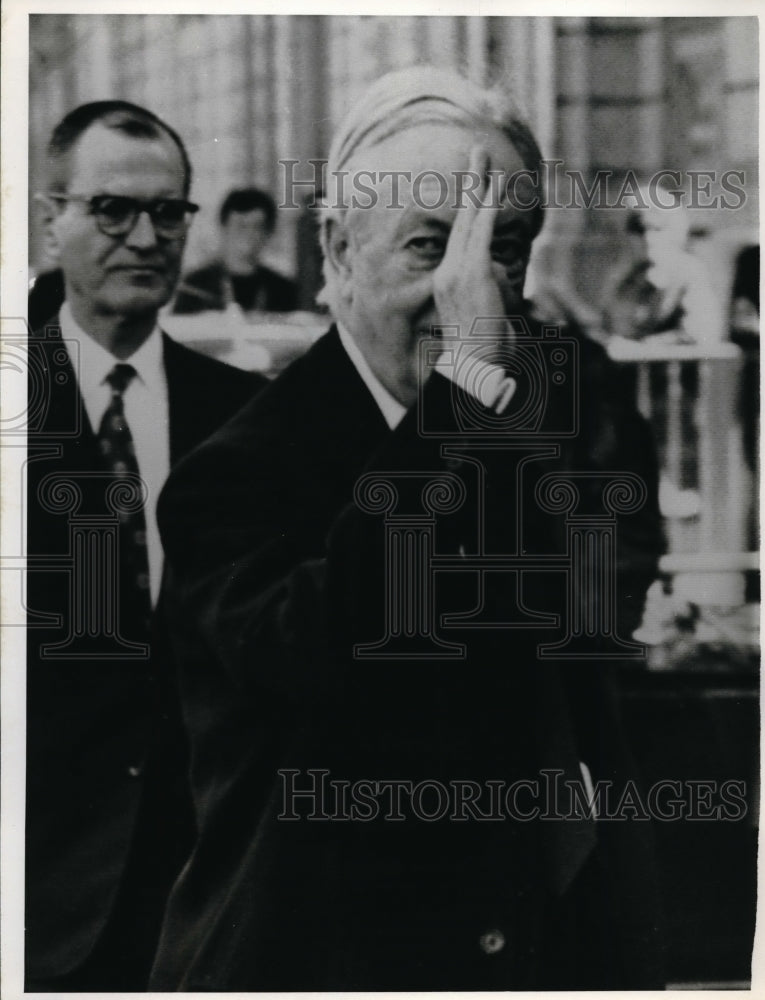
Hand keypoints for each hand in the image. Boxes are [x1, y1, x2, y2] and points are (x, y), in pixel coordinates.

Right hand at [432, 145, 511, 370]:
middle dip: (470, 184)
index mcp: (449, 281)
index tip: (476, 186)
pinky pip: (479, 233)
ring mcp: (457, 271)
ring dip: (478, 187)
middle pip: (462, 219)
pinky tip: (491, 186)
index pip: (461, 237)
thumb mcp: (491, 314)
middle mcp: (449, 272)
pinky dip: (486, 208)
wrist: (474, 367)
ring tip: (484, 158)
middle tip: (476, 152)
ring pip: (470, 220)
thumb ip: (495, 290)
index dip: (470, 209)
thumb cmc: (485, 350)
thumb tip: (505, 276)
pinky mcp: (471, 273)